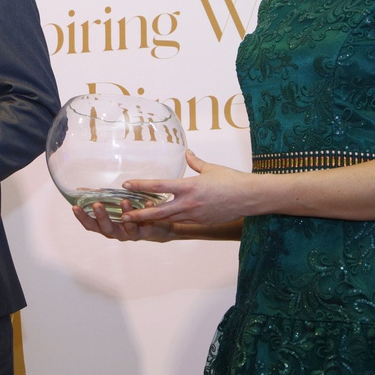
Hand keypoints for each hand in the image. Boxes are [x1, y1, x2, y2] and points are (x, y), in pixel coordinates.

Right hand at [71, 199, 177, 242]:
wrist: (157, 229)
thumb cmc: (131, 216)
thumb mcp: (114, 208)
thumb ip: (101, 200)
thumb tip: (80, 189)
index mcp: (108, 227)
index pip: (92, 225)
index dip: (82, 218)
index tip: (74, 207)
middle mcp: (118, 233)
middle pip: (107, 229)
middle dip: (101, 217)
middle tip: (96, 204)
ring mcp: (133, 233)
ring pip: (127, 228)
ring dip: (126, 213)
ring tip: (124, 201)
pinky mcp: (147, 231)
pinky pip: (147, 223)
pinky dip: (147, 211)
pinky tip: (148, 201)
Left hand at [121, 150, 251, 225]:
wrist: (250, 197)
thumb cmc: (231, 180)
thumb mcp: (211, 168)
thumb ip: (195, 162)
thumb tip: (187, 152)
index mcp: (188, 186)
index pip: (158, 185)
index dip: (140, 185)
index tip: (126, 185)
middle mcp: (189, 203)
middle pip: (158, 211)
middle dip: (140, 215)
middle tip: (124, 216)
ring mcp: (195, 215)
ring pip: (169, 219)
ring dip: (153, 219)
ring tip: (138, 219)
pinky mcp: (202, 222)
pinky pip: (182, 221)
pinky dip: (171, 220)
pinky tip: (164, 219)